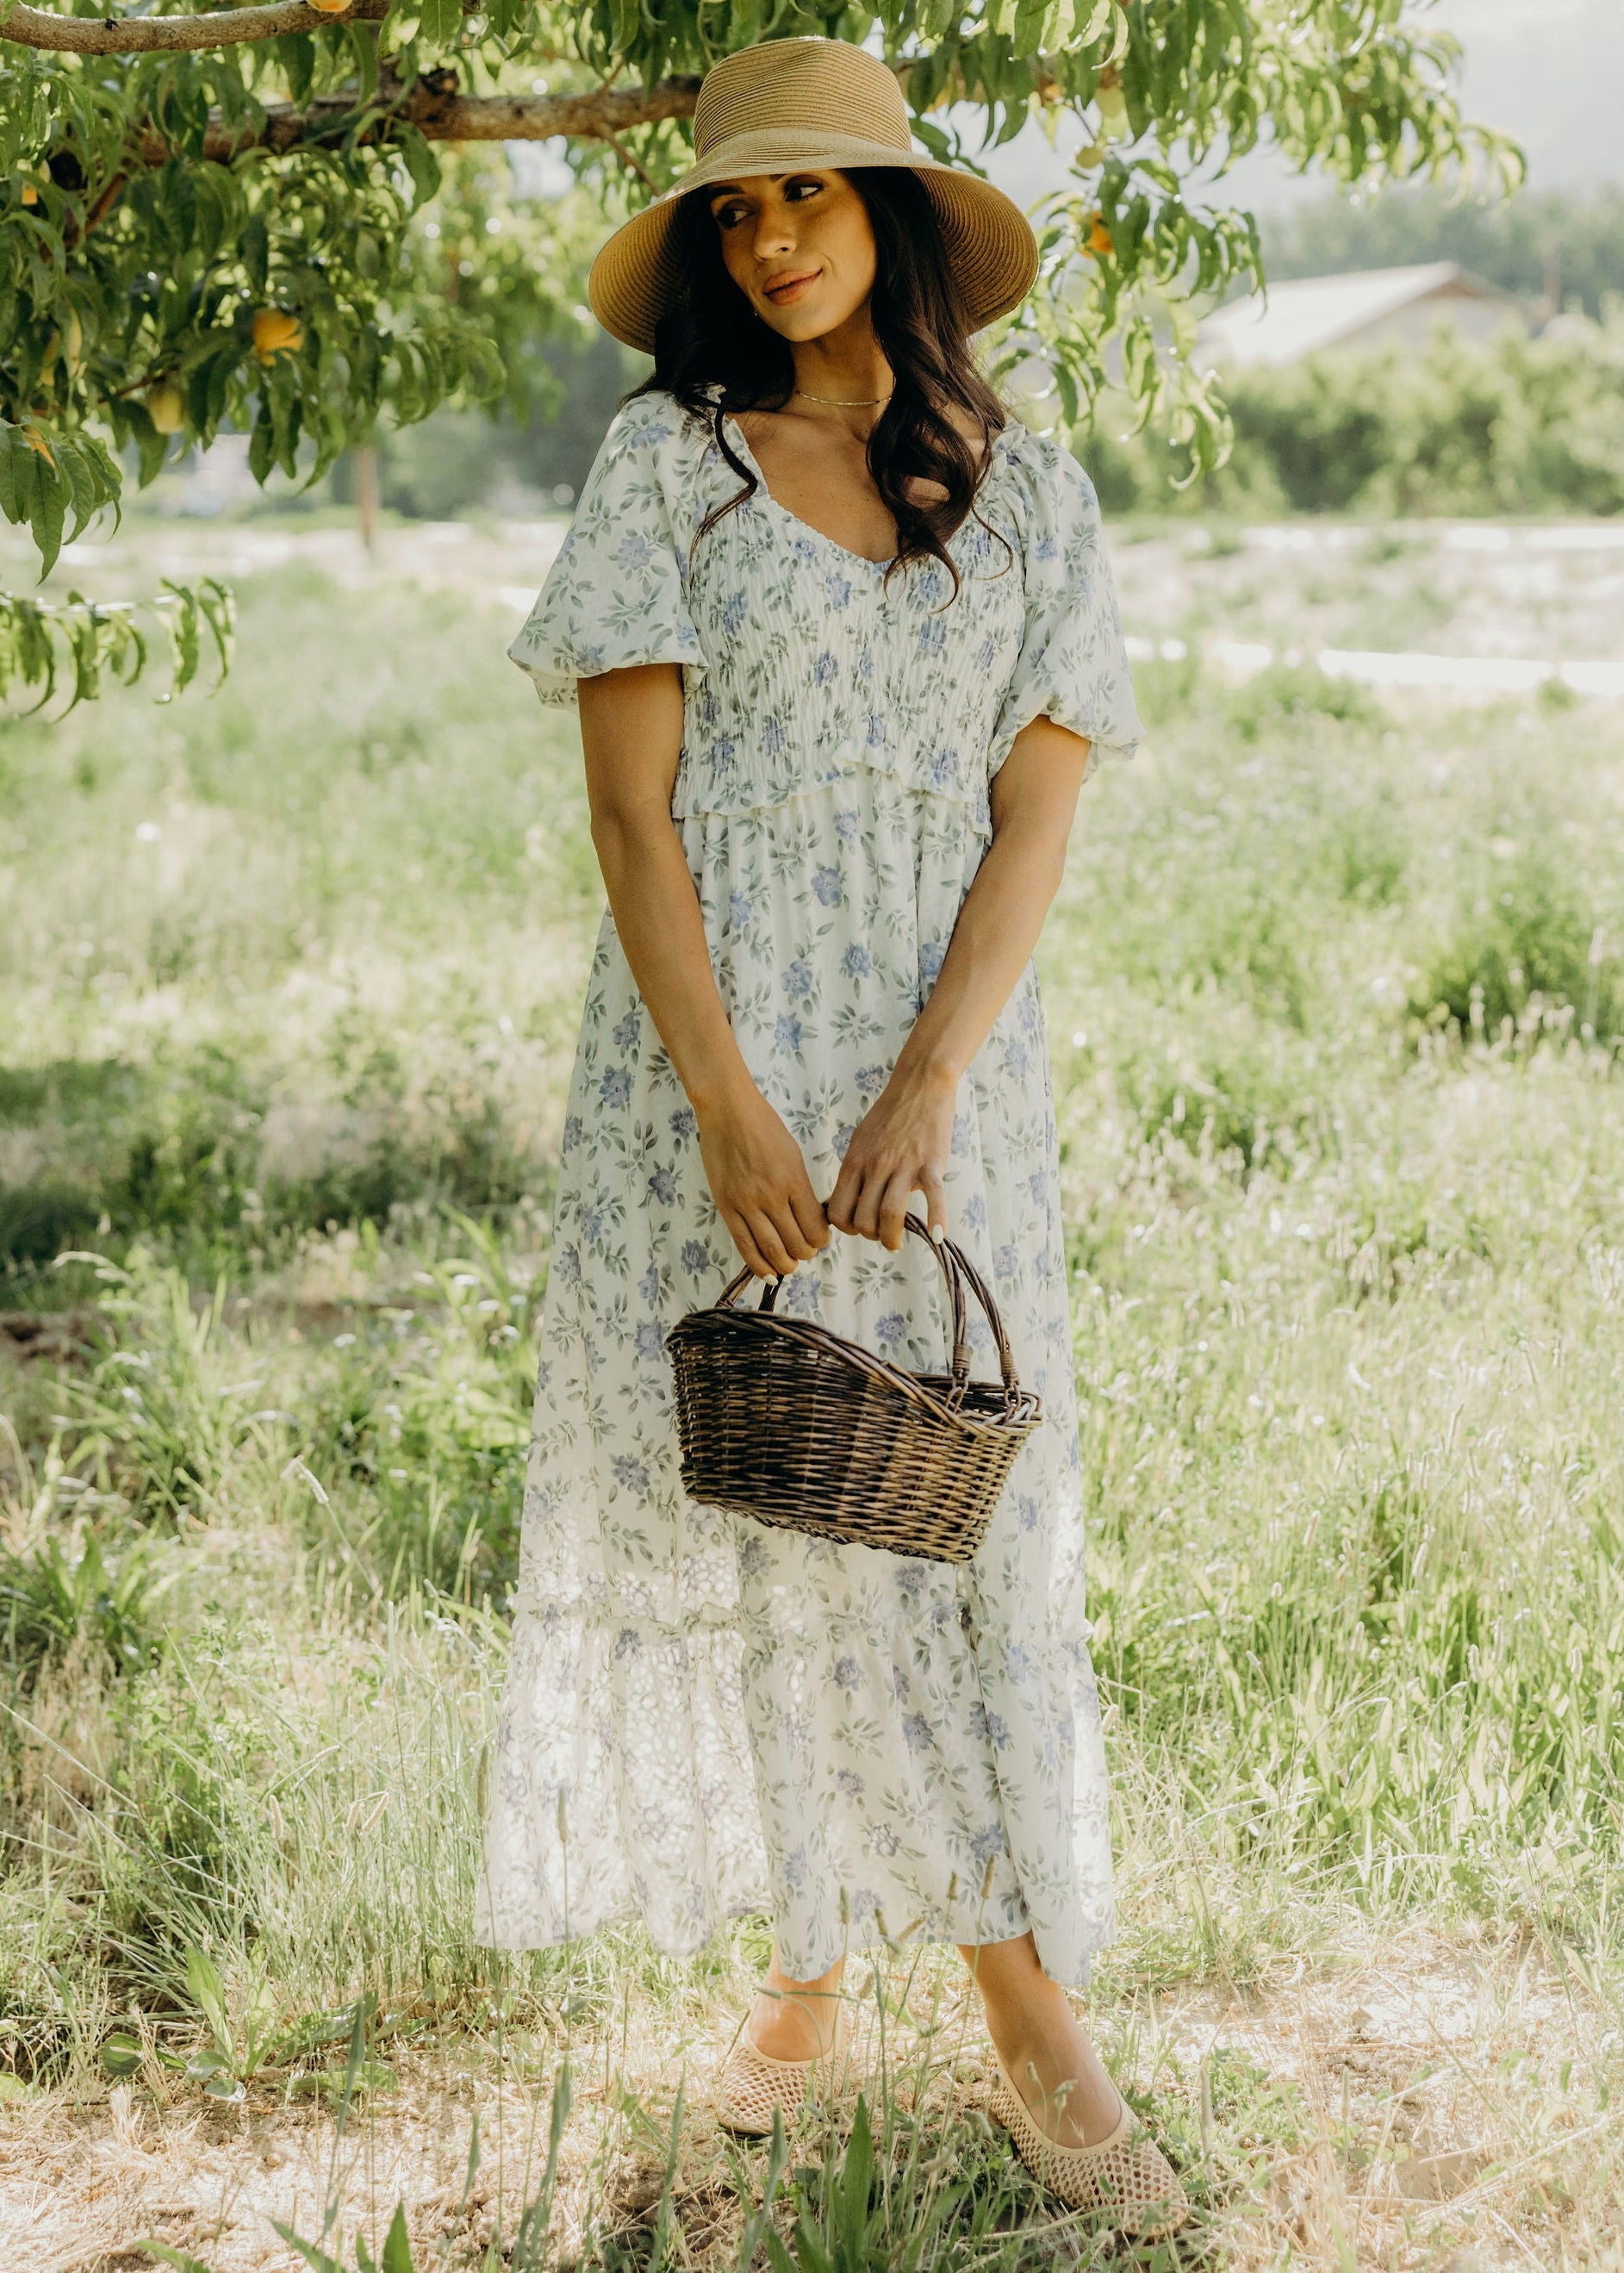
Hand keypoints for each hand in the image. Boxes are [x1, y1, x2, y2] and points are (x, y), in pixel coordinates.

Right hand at [697, 1080, 829, 1279]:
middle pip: (796, 1244)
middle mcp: (772, 1197)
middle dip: (805, 1254)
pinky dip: (757, 1264)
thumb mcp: (793, 1155)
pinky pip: (744, 1245)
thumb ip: (800, 1188)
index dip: (821, 1240)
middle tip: (805, 1252)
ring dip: (784, 1264)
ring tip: (789, 1265)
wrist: (728, 1113)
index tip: (819, 1239)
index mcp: (794, 1182)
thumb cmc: (764, 1127)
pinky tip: (767, 1273)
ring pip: (771, 1250)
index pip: (815, 1228)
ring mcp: (747, 1204)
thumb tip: (808, 1217)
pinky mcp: (727, 1207)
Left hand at [825, 1065, 955, 1250]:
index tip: (858, 1227)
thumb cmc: (890, 1116)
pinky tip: (938, 1237)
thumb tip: (847, 1204)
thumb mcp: (861, 1141)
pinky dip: (936, 1220)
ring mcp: (904, 1165)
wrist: (920, 1085)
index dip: (846, 1227)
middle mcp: (876, 1166)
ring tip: (895, 1244)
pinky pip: (933, 1197)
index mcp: (855, 1162)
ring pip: (890, 1214)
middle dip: (870, 1235)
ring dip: (892, 1238)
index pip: (839, 1210)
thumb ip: (855, 1172)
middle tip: (881, 1234)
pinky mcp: (931, 1162)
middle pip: (864, 1219)